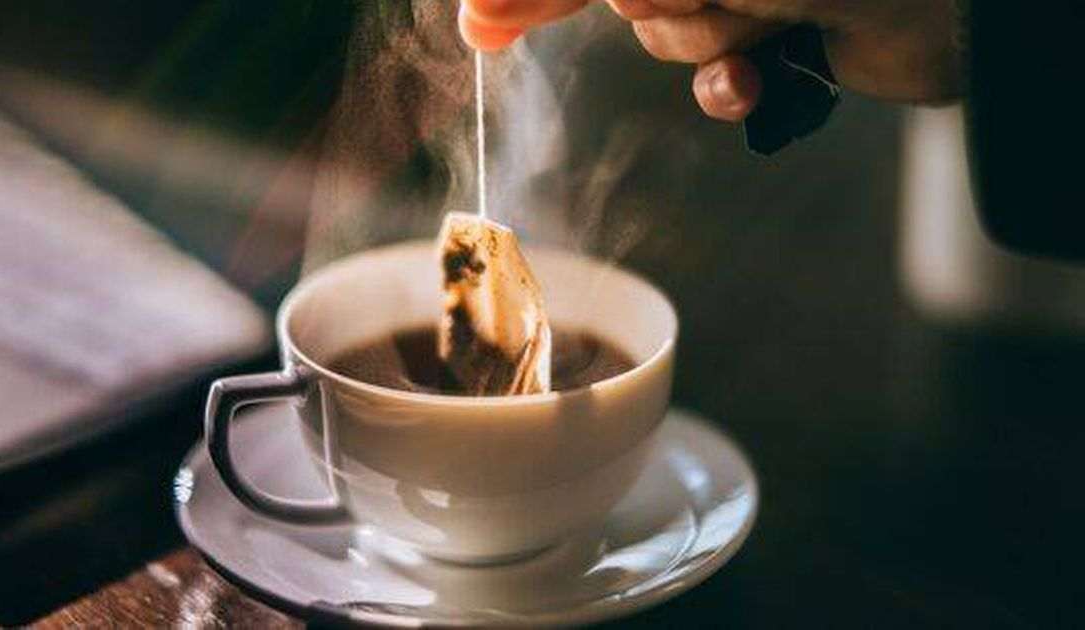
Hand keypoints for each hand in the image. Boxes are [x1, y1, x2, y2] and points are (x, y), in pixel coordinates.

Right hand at [459, 0, 963, 121]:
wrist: (966, 12)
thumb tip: (521, 1)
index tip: (470, 19)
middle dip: (635, 6)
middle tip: (489, 25)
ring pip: (663, 34)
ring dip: (700, 39)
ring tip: (764, 19)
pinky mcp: (779, 33)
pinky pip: (715, 76)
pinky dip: (730, 86)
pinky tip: (758, 79)